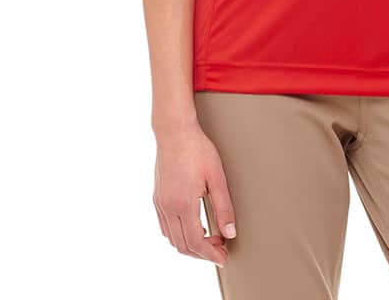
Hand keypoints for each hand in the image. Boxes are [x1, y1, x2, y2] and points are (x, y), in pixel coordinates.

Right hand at [153, 122, 237, 267]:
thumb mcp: (217, 177)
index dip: (210, 255)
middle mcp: (168, 207)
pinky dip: (179, 234)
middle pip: (183, 245)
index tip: (223, 258)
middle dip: (202, 252)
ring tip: (210, 237)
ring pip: (172, 238)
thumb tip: (230, 233)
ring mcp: (160, 203)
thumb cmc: (197, 149)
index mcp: (183, 204)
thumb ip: (224, 207)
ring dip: (191, 244)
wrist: (175, 131)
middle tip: (221, 248)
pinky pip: (165, 226)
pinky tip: (193, 226)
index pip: (195, 242)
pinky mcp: (157, 197)